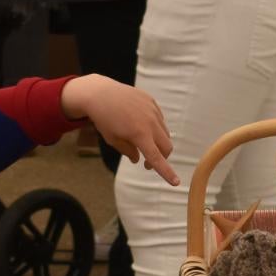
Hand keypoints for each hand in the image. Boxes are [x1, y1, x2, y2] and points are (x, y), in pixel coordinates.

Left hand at [61, 74, 177, 184]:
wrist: (100, 93)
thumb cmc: (104, 119)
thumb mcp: (112, 140)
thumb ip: (128, 151)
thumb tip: (138, 160)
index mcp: (139, 135)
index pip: (156, 158)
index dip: (166, 172)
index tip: (176, 182)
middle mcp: (150, 123)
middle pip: (167, 147)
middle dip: (162, 158)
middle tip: (147, 163)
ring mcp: (153, 111)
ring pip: (164, 133)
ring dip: (158, 142)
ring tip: (141, 140)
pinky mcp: (152, 102)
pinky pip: (159, 119)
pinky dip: (155, 127)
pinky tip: (140, 124)